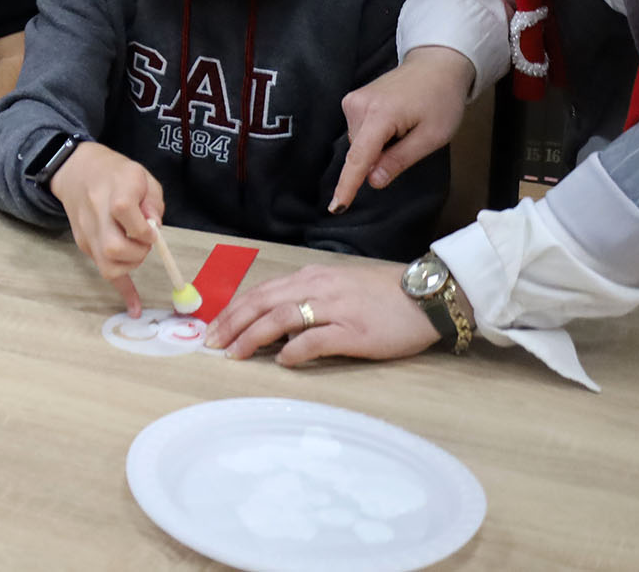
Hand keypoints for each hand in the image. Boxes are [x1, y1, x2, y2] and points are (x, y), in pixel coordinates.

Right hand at [48, 141, 161, 316]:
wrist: (76, 171)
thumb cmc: (115, 173)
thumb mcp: (142, 176)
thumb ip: (154, 203)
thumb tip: (155, 230)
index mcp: (114, 190)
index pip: (124, 211)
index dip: (144, 228)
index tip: (152, 230)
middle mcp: (96, 214)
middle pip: (114, 247)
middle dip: (138, 251)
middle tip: (144, 240)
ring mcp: (87, 233)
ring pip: (108, 265)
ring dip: (131, 265)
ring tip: (135, 249)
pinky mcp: (84, 244)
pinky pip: (104, 271)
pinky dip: (122, 291)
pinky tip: (134, 307)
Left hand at [203, 263, 440, 366]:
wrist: (425, 295)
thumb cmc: (382, 295)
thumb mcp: (337, 288)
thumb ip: (307, 299)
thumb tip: (276, 324)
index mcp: (311, 277)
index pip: (262, 291)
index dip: (234, 310)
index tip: (214, 328)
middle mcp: (318, 288)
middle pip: (263, 302)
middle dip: (233, 323)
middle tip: (213, 344)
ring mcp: (336, 309)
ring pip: (282, 317)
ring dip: (253, 336)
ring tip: (236, 354)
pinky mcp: (355, 332)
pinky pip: (316, 339)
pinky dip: (295, 350)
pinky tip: (282, 361)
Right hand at [331, 46, 473, 211]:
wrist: (437, 64)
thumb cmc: (441, 98)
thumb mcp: (431, 136)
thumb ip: (400, 160)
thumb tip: (373, 181)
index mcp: (380, 115)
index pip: (358, 158)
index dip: (347, 185)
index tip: (336, 207)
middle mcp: (358, 105)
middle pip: (361, 152)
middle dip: (381, 157)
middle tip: (411, 139)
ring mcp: (353, 100)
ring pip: (360, 143)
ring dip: (380, 145)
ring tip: (406, 124)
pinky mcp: (353, 99)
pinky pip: (360, 131)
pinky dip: (376, 135)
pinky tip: (396, 120)